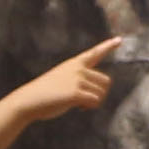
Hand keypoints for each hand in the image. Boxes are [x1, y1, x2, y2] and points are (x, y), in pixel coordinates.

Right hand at [2, 37, 124, 123]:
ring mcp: (77, 80)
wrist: (29, 100)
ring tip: (79, 104)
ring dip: (93, 102)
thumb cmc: (44, 94)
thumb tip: (94, 96)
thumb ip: (78, 82)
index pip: (94, 53)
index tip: (120, 40)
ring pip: (101, 93)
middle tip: (85, 101)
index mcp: (74, 63)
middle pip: (105, 81)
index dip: (108, 46)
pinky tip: (79, 108)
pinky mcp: (76, 92)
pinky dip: (89, 107)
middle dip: (99, 93)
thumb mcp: (61, 81)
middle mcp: (78, 69)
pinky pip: (95, 101)